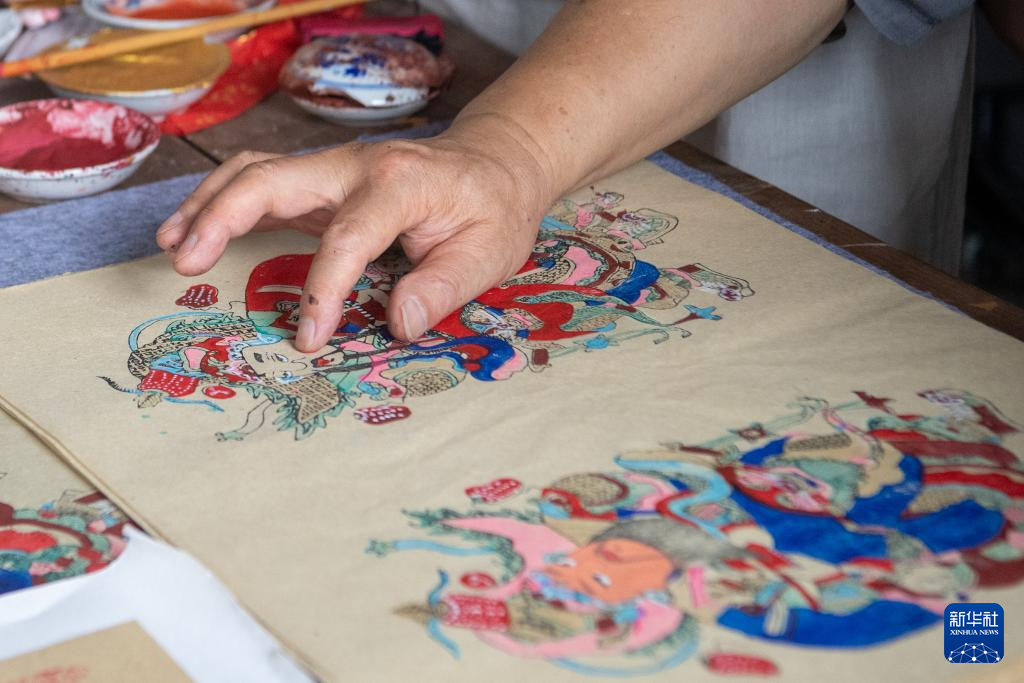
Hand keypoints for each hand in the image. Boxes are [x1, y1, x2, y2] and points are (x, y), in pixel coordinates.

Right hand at [155, 117, 554, 351]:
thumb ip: (444, 288)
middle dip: (222, 217)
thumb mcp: (488, 253)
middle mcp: (356, 167)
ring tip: (169, 248)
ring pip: (255, 172)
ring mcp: (334, 169)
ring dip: (208, 205)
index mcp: (399, 184)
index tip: (307, 340)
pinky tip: (193, 230)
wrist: (494, 163)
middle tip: (183, 263)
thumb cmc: (493, 209)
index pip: (347, 237)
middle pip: (272, 178)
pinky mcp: (322, 182)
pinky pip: (262, 182)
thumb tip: (397, 325)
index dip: (322, 290)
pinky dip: (222, 202)